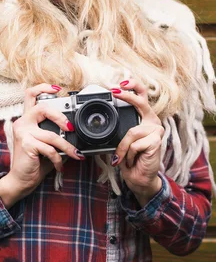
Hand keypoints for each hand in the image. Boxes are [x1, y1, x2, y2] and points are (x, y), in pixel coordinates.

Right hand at [0, 83, 79, 207]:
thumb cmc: (34, 162)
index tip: (58, 89)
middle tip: (70, 128)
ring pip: (52, 134)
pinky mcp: (26, 144)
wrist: (21, 180)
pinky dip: (59, 159)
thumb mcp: (45, 143)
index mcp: (27, 119)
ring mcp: (23, 133)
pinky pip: (50, 149)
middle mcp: (22, 122)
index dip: (43, 88)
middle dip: (60, 116)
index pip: (30, 95)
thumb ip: (54, 133)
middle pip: (42, 107)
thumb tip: (73, 130)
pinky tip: (60, 166)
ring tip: (75, 154)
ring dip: (67, 147)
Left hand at [110, 79, 163, 205]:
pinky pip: (134, 144)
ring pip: (131, 132)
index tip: (118, 84)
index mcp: (144, 117)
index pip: (141, 96)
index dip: (132, 86)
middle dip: (127, 95)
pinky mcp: (157, 141)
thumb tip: (103, 116)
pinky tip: (134, 160)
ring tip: (125, 157)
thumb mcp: (120, 139)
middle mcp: (152, 121)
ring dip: (123, 148)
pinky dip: (129, 154)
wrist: (138, 177)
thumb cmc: (129, 158)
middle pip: (141, 102)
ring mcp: (156, 130)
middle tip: (115, 90)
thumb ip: (118, 127)